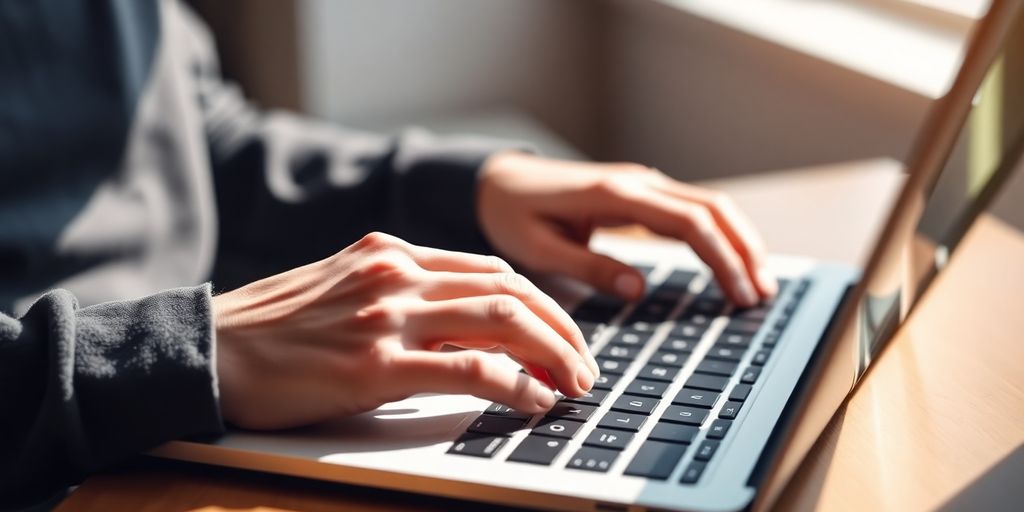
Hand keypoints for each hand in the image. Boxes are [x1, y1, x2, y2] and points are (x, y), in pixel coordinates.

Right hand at [213, 232, 597, 429]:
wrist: (208, 350)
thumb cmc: (273, 328)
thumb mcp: (343, 287)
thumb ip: (401, 292)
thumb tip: (463, 323)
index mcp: (391, 252)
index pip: (491, 269)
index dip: (541, 303)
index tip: (564, 333)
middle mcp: (397, 274)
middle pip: (510, 289)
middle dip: (562, 328)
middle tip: (585, 363)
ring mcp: (387, 315)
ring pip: (503, 320)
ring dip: (553, 353)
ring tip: (576, 383)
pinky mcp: (375, 365)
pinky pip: (470, 369)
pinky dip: (515, 384)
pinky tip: (534, 400)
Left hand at [478, 152, 776, 305]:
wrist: (496, 181)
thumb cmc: (512, 214)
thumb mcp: (538, 249)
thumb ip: (588, 267)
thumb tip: (637, 290)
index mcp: (614, 194)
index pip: (688, 223)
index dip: (721, 259)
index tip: (740, 295)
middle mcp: (637, 181)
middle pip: (712, 209)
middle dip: (744, 250)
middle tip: (762, 295)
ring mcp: (642, 183)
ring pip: (709, 205)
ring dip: (738, 240)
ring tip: (758, 282)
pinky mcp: (640, 192)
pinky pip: (692, 209)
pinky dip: (719, 233)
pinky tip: (730, 260)